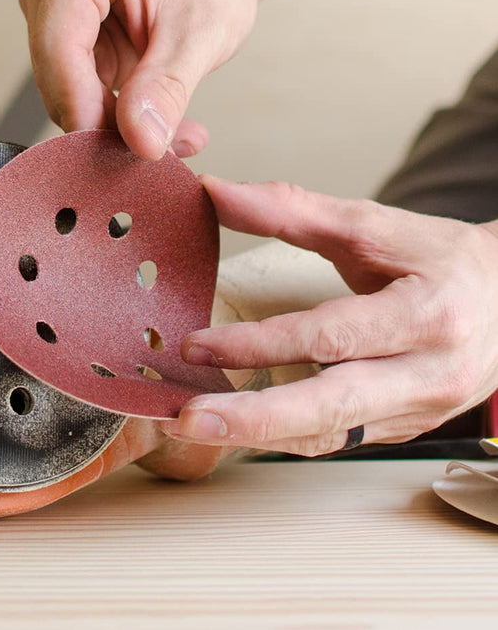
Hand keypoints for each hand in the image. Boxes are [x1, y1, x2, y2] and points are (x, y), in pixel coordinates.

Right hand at [14, 0, 262, 158]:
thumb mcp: (202, 34)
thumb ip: (166, 89)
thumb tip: (140, 143)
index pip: (59, 45)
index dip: (83, 105)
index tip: (120, 150)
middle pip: (54, 65)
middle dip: (102, 116)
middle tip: (165, 145)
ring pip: (57, 78)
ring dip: (107, 114)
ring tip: (169, 127)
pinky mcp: (49, 15)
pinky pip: (66, 78)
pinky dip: (105, 104)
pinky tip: (148, 111)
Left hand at [163, 176, 497, 454]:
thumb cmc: (440, 260)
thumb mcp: (373, 225)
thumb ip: (292, 209)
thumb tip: (215, 190)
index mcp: (426, 316)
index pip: (331, 337)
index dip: (260, 345)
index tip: (196, 345)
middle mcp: (429, 374)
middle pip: (333, 407)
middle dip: (254, 419)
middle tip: (187, 418)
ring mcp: (419, 410)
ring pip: (332, 436)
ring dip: (258, 437)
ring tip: (194, 426)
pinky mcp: (403, 428)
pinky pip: (337, 439)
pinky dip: (283, 437)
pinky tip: (236, 428)